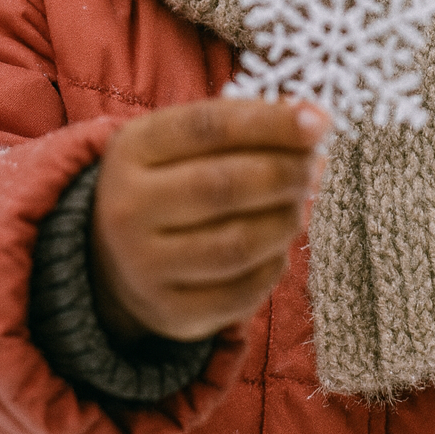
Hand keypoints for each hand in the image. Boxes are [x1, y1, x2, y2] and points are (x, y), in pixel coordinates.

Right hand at [91, 99, 330, 343]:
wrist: (114, 255)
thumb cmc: (170, 180)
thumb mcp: (186, 141)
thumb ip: (244, 125)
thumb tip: (313, 124)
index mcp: (133, 149)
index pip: (209, 127)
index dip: (271, 123)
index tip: (320, 121)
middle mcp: (128, 207)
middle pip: (225, 186)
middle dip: (285, 172)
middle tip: (313, 165)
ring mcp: (144, 266)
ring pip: (238, 243)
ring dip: (286, 218)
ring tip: (298, 203)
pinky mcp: (171, 311)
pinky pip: (242, 291)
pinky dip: (274, 263)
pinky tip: (278, 244)